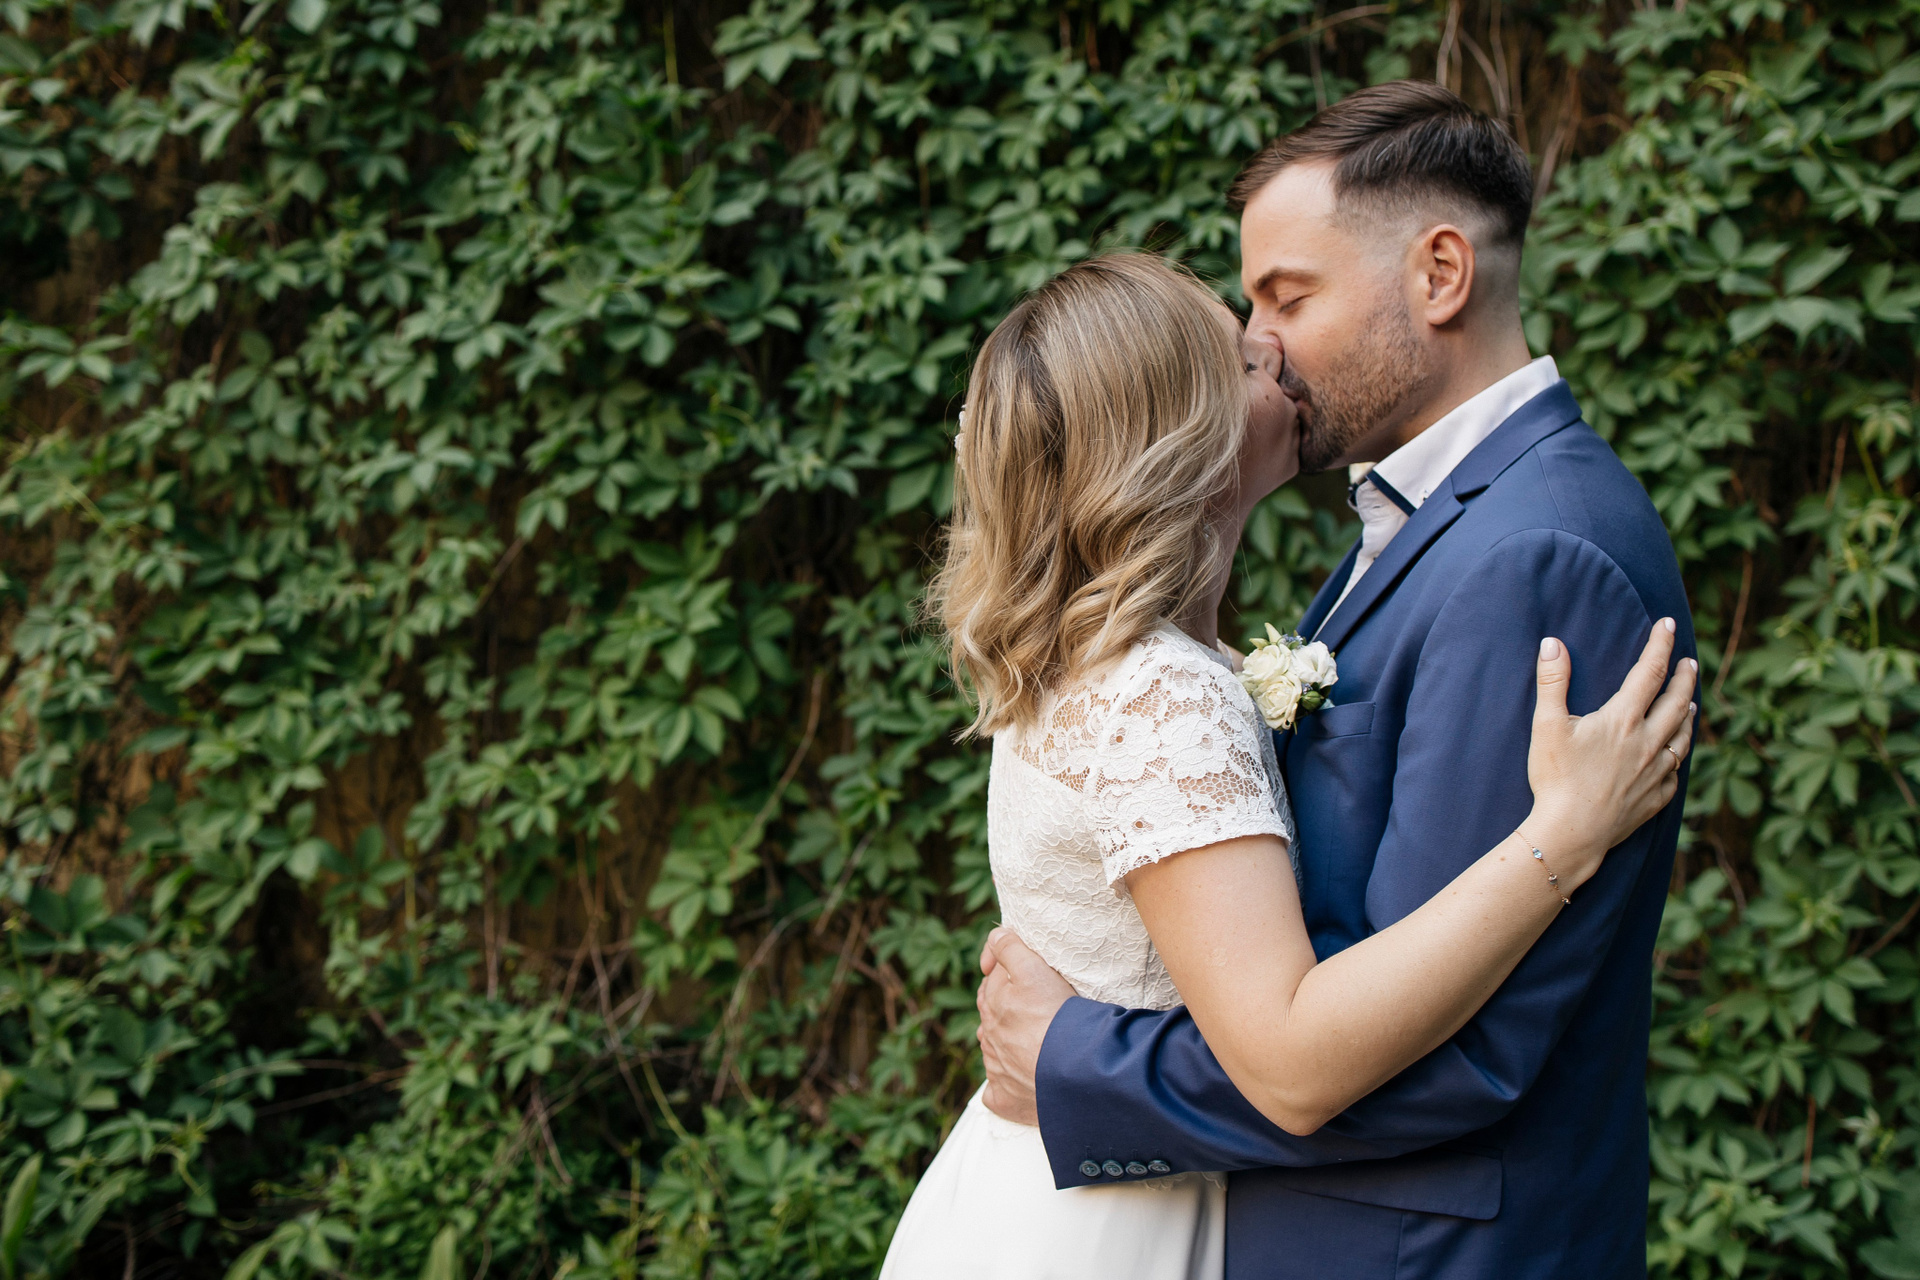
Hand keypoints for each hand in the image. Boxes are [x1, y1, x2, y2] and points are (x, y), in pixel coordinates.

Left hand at [975, 926, 1074, 1124]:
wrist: (1074, 1070)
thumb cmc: (1057, 1016)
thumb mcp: (1034, 969)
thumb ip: (1010, 948)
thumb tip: (994, 938)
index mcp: (993, 1006)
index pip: (991, 986)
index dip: (1006, 977)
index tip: (1024, 976)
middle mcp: (989, 1039)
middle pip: (991, 1019)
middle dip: (1004, 1011)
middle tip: (1033, 1008)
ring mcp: (996, 1072)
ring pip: (994, 1053)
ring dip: (1006, 1046)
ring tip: (1034, 1044)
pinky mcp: (1006, 1101)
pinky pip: (997, 1094)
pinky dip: (1005, 1088)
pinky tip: (1022, 1083)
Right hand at [1525, 619, 1697, 889]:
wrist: (1572, 833)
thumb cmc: (1555, 779)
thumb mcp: (1546, 725)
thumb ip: (1552, 682)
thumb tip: (1552, 643)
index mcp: (1624, 720)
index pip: (1650, 672)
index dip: (1661, 645)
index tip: (1669, 625)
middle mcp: (1648, 742)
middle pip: (1677, 702)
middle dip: (1685, 678)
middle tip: (1691, 662)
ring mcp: (1656, 772)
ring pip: (1683, 736)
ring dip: (1689, 715)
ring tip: (1692, 703)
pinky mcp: (1655, 799)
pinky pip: (1675, 773)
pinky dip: (1679, 757)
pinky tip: (1675, 755)